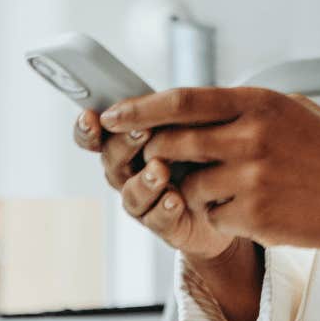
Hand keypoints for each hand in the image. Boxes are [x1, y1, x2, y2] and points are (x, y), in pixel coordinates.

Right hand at [73, 106, 236, 260]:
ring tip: (160, 169)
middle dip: (125, 145)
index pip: (95, 137)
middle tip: (143, 130)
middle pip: (112, 161)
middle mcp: (129, 174)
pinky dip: (164, 209)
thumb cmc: (204, 152)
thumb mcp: (188, 123)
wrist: (232, 194)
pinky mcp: (166, 224)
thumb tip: (148, 96)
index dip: (87, 129)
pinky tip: (175, 199)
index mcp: (128, 145)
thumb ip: (165, 111)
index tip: (90, 116)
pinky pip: (158, 220)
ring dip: (144, 181)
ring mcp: (146, 201)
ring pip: (132, 194)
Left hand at [103, 87, 319, 282]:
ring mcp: (252, 177)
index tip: (112, 116)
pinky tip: (253, 210)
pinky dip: (221, 216)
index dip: (140, 109)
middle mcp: (251, 136)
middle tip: (157, 161)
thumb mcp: (292, 112)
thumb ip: (244, 110)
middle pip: (172, 143)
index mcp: (259, 103)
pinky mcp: (255, 214)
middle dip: (156, 154)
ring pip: (190, 185)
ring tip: (232, 189)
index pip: (182, 100)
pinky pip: (213, 216)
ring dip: (196, 190)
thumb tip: (192, 109)